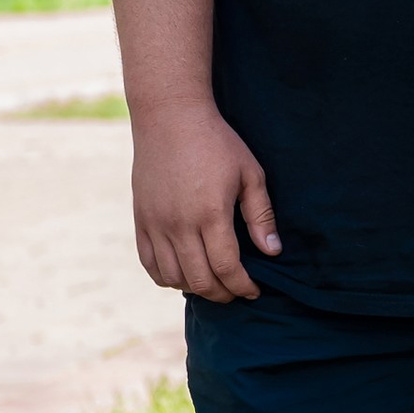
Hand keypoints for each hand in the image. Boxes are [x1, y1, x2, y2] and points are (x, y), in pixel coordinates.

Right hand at [131, 101, 279, 300]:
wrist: (170, 118)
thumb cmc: (217, 143)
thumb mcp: (250, 173)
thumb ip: (260, 215)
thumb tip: (272, 252)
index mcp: (210, 212)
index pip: (226, 267)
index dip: (242, 286)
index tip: (254, 290)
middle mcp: (178, 224)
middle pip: (199, 280)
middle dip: (222, 293)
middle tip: (236, 291)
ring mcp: (155, 223)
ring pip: (172, 277)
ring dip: (195, 288)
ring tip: (213, 283)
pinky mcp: (140, 220)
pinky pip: (149, 264)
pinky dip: (167, 278)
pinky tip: (183, 274)